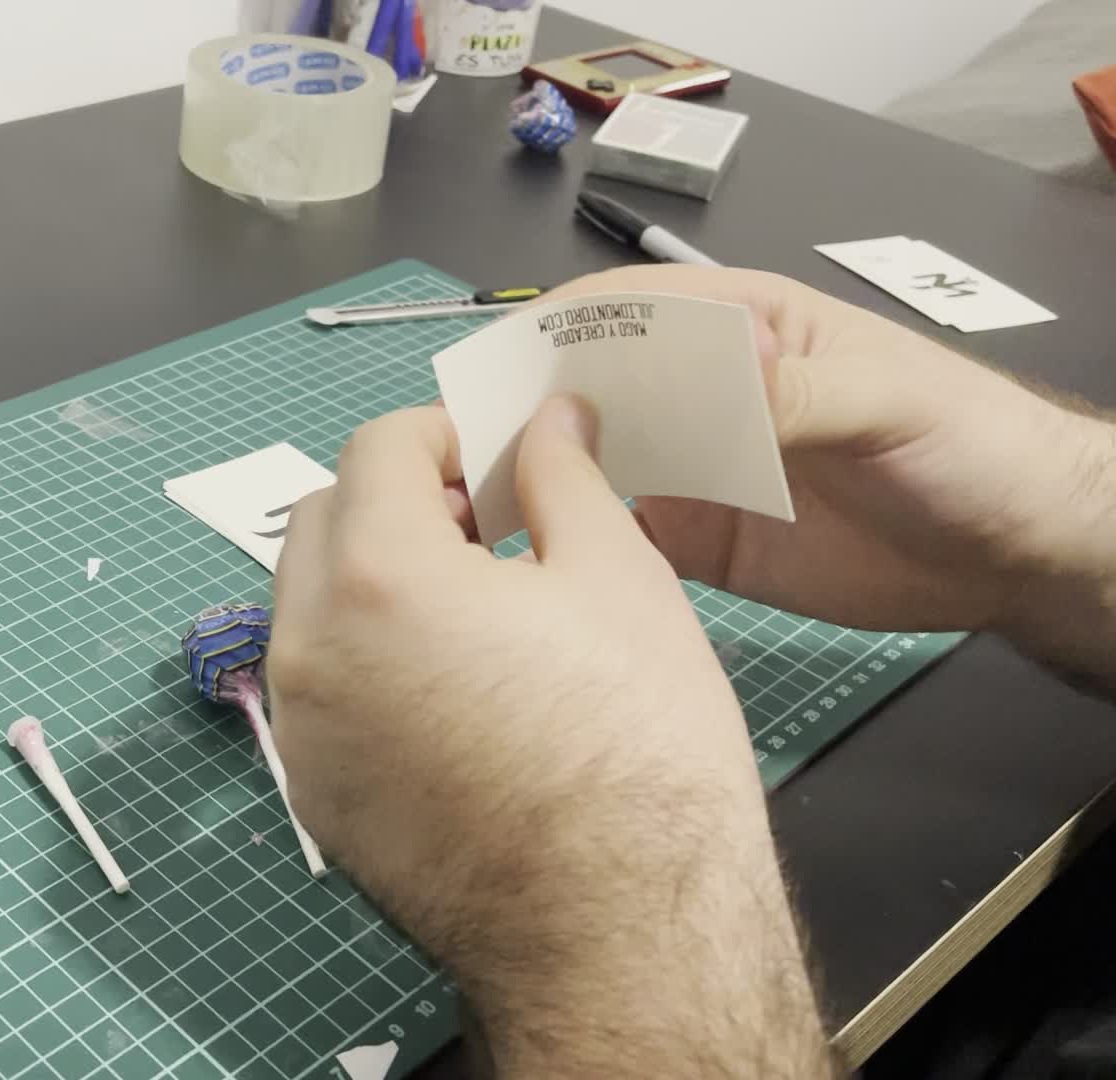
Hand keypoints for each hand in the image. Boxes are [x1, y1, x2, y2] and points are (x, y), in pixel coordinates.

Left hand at [269, 402, 830, 1075]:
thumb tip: (548, 419)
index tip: (497, 455)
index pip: (374, 450)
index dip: (441, 432)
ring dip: (372, 578)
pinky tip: (450, 688)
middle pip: (322, 522)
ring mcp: (300, 729)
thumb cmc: (636, 749)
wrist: (617, 932)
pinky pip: (318, 689)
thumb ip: (562, 479)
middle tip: (487, 523)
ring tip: (475, 607)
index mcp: (376, 576)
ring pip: (309, 607)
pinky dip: (364, 658)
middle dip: (394, 500)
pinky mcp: (312, 795)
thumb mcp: (618, 580)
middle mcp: (307, 646)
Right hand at [536, 266, 1115, 657]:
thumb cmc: (968, 443)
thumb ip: (799, 393)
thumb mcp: (890, 401)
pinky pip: (621, 537)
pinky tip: (536, 559)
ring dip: (539, 474)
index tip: (503, 361)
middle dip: (531, 406)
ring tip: (480, 505)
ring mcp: (697, 468)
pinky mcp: (701, 540)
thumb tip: (716, 384)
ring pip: (593, 460)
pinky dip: (576, 543)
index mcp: (744, 331)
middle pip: (594, 387)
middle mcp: (704, 395)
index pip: (634, 310)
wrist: (1014, 549)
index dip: (565, 327)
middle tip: (470, 447)